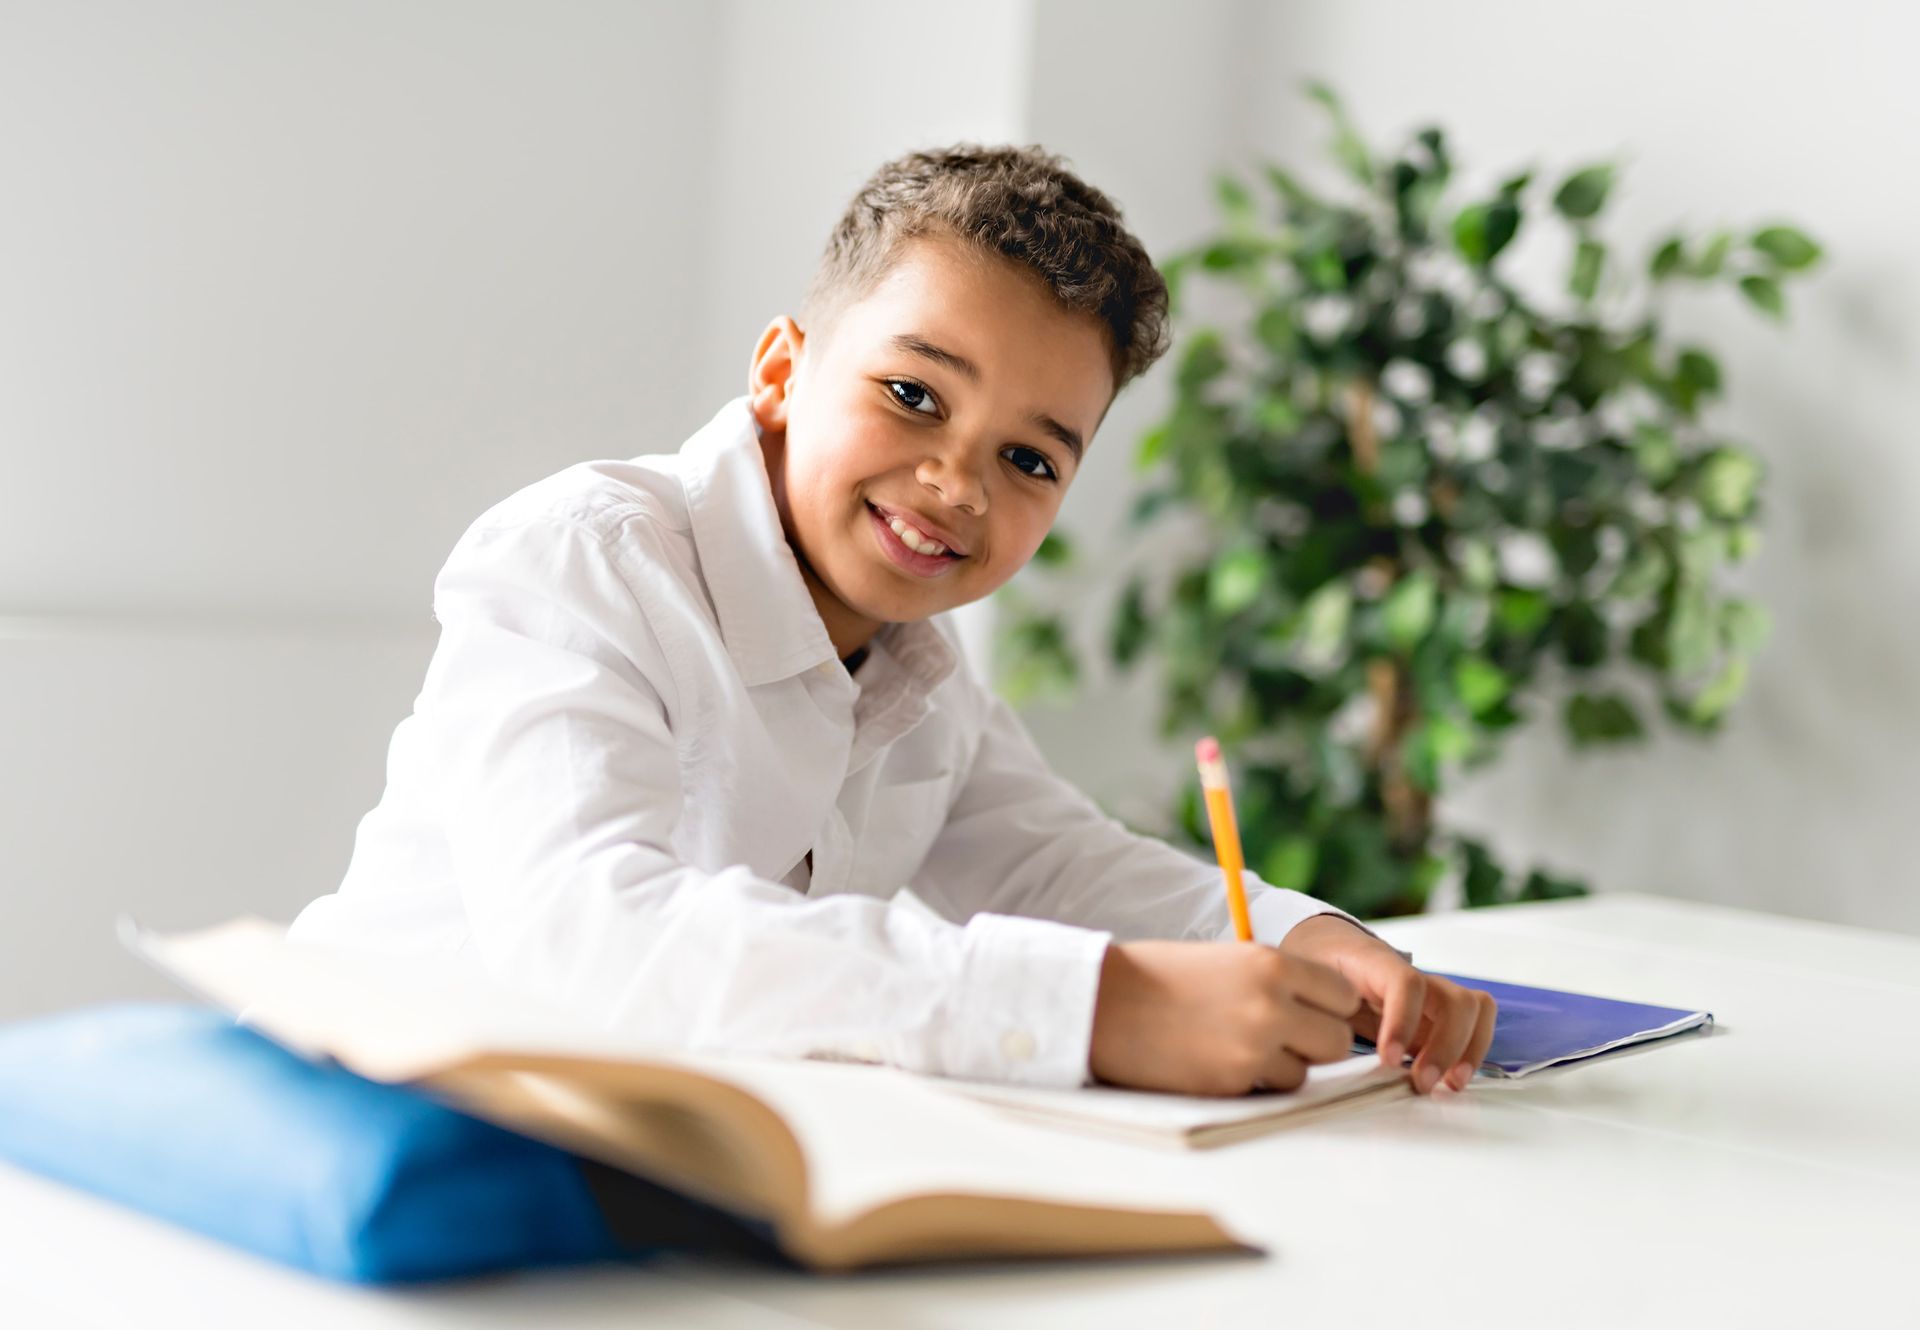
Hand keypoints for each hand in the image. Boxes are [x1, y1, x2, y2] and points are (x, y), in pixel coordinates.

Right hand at [1089, 940, 1360, 1096]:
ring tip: (1239, 1047)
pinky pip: (1268, 1091)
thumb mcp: (1227, 959)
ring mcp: (1254, 1049)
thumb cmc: (1161, 976)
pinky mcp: (1232, 1084)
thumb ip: (1275, 979)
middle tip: (1281, 1036)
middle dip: (1313, 1042)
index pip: (1342, 994)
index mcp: (1272, 965)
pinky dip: (1251, 1082)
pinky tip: (1216, 1060)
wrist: (1104, 1003)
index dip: (1327, 1006)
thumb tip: (1321, 1006)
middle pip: (1336, 1040)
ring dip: (1282, 1066)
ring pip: (1305, 1072)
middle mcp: (1272, 1006)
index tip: (1307, 1009)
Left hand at [1279, 913, 1496, 1093]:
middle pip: (1454, 999)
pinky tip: (1451, 1078)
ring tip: (1448, 1085)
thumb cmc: (1320, 966)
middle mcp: (1413, 974)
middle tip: (1421, 1081)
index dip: (1403, 1021)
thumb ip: (1317, 1009)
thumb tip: (1319, 1050)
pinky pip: (1474, 1022)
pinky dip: (1473, 1051)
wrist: (1330, 946)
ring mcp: (1431, 992)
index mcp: (1375, 962)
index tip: (1388, 1058)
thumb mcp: (1309, 982)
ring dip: (1467, 1050)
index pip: (1405, 983)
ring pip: (1473, 1009)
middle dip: (1445, 1046)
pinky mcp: (1439, 1012)